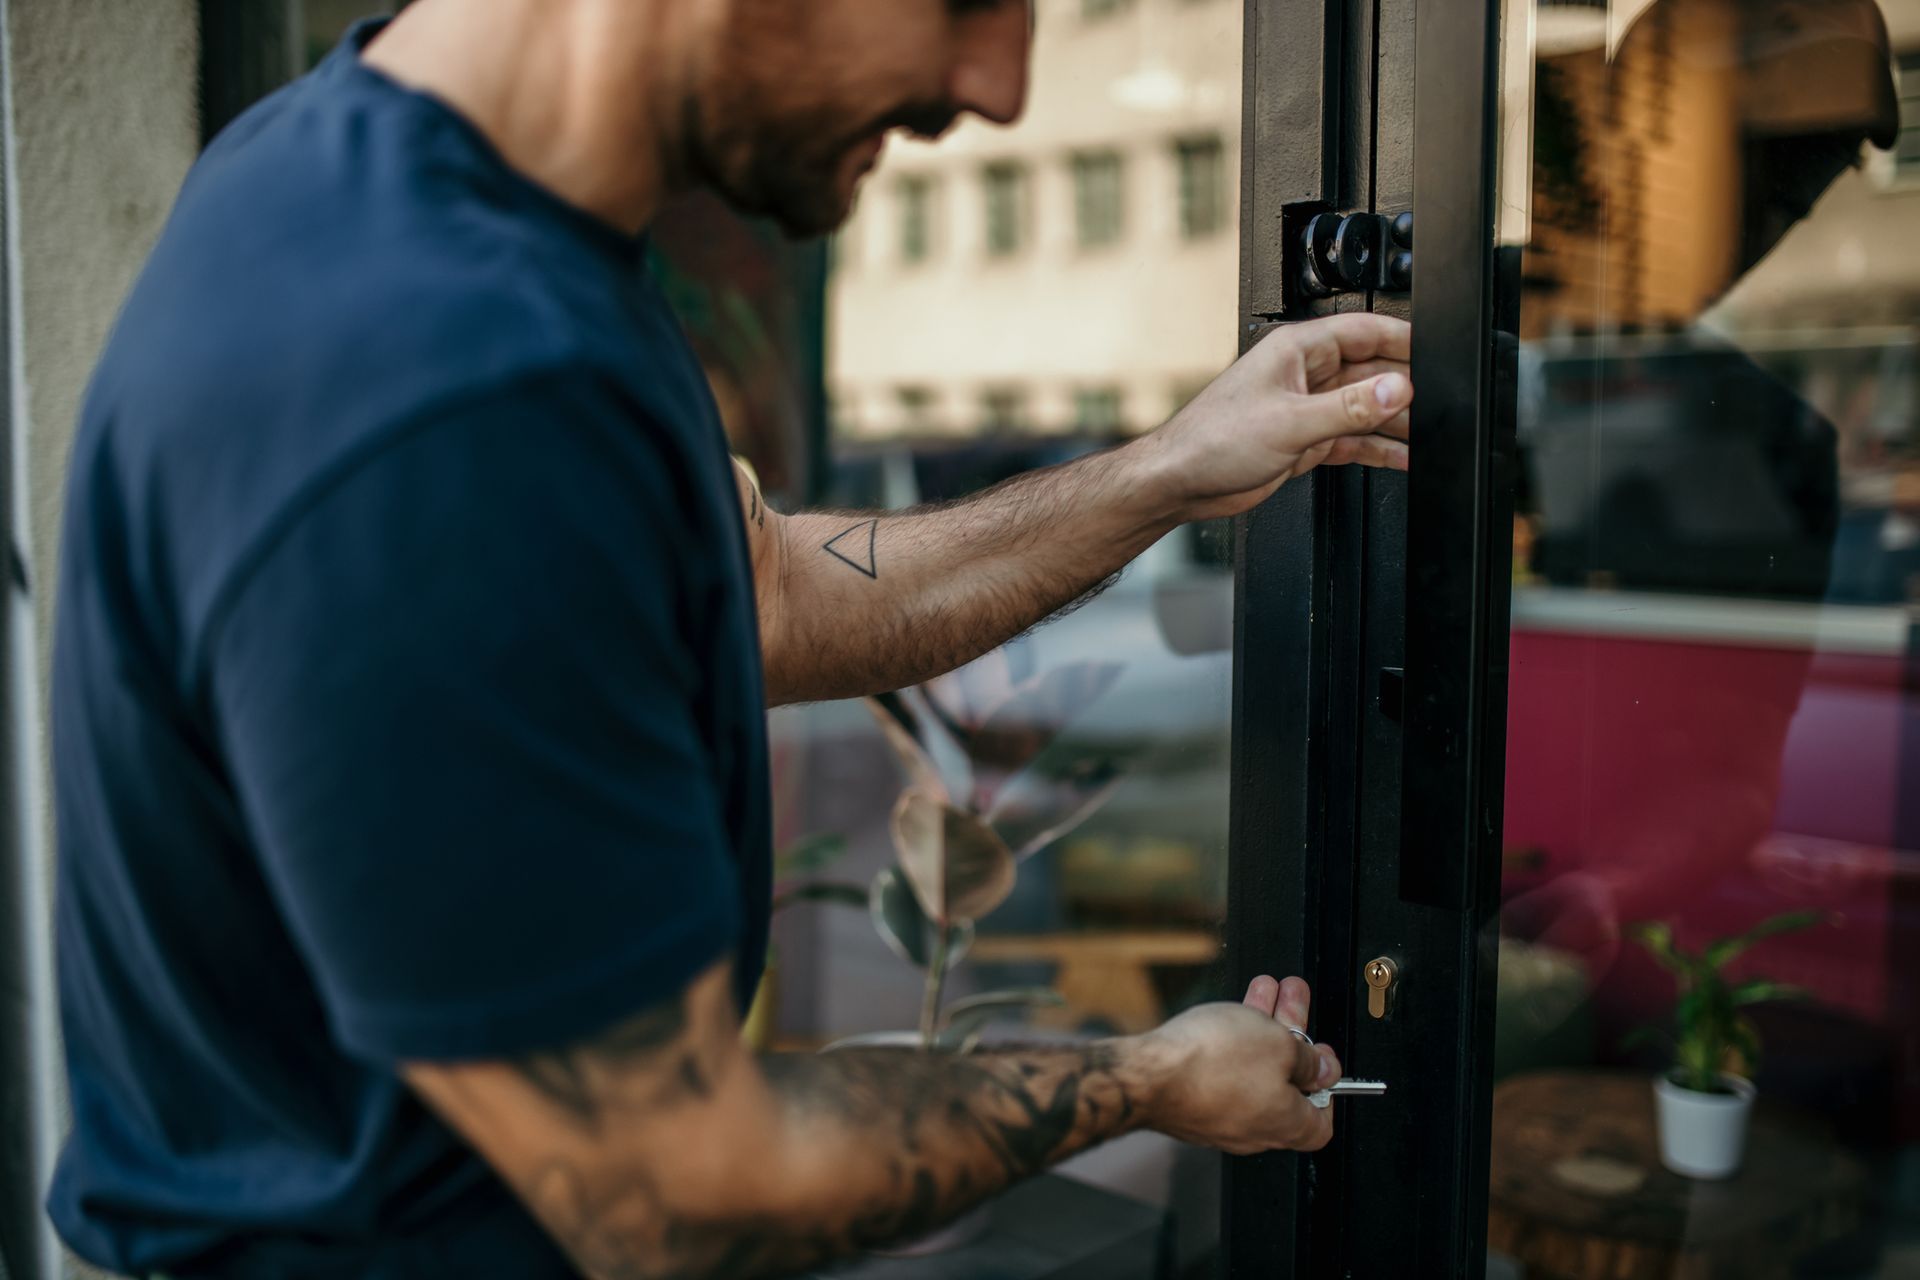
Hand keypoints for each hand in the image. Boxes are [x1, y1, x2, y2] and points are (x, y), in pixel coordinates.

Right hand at [1132, 975, 1342, 1154]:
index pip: (1320, 1124)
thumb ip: (1308, 1059)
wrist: (1147, 1073)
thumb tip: (1323, 1069)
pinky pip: (1223, 1072)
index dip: (1326, 1089)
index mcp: (1285, 1123)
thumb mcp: (1280, 1045)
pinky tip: (1230, 1013)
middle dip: (1291, 1034)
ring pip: (1252, 1070)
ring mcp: (1219, 1118)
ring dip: (1261, 1028)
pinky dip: (1233, 1042)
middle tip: (1293, 1000)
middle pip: (1284, 1082)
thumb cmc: (1214, 1063)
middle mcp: (1254, 1129)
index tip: (1322, 1059)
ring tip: (1266, 990)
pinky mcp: (1192, 1103)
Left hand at [1135, 313, 1411, 522]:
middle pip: (1372, 371)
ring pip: (1366, 408)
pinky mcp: (1306, 440)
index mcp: (1297, 349)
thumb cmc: (1212, 440)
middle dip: (1405, 387)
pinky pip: (1353, 438)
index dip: (1403, 341)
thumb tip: (1397, 388)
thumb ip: (1349, 406)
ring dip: (1396, 422)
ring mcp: (1306, 408)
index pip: (1365, 331)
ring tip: (1430, 436)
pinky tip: (1402, 458)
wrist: (1181, 482)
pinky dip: (1378, 448)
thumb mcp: (1290, 421)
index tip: (1436, 356)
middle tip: (1440, 406)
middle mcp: (1305, 374)